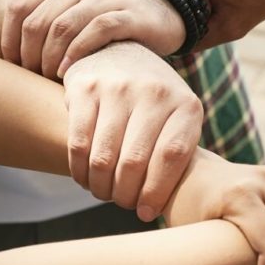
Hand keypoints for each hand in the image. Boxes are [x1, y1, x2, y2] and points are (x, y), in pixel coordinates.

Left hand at [1, 0, 185, 78]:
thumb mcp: (82, 7)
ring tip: (52, 76)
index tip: (16, 64)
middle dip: (31, 55)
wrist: (169, 6)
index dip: (10, 39)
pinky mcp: (130, 14)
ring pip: (63, 26)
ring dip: (51, 57)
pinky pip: (96, 30)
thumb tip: (19, 51)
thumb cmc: (118, 16)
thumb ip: (55, 16)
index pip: (20, 6)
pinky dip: (78, 52)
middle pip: (39, 21)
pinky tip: (72, 70)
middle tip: (36, 76)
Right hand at [63, 42, 202, 220]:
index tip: (145, 212)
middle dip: (124, 194)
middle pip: (134, 162)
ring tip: (104, 192)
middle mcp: (155, 92)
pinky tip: (85, 178)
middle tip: (122, 203)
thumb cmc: (155, 102)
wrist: (122, 51)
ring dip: (100, 187)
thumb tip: (165, 207)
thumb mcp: (179, 118)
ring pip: (103, 158)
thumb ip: (178, 155)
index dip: (156, 192)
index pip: (171, 156)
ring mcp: (119, 87)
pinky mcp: (86, 87)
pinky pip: (78, 144)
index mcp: (186, 106)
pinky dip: (79, 171)